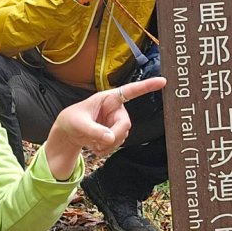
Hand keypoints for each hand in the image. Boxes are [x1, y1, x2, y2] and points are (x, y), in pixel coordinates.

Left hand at [44, 76, 167, 179]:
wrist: (68, 133)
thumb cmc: (71, 121)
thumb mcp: (78, 124)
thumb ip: (94, 131)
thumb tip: (111, 138)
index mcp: (108, 98)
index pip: (130, 91)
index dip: (147, 86)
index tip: (163, 81)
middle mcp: (115, 109)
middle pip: (125, 124)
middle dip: (113, 136)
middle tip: (98, 142)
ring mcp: (116, 121)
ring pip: (122, 136)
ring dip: (108, 144)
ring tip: (92, 143)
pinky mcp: (115, 132)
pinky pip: (118, 143)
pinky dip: (107, 149)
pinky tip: (96, 148)